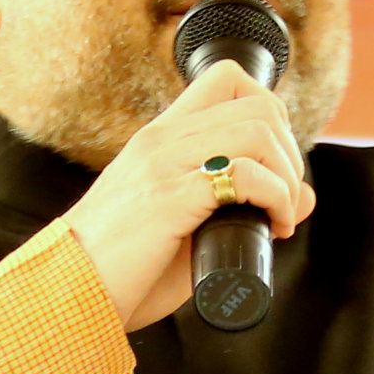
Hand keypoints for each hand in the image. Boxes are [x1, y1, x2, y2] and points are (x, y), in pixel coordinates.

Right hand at [59, 64, 316, 330]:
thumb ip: (235, 205)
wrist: (69, 295)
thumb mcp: (185, 224)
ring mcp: (163, 165)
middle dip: (291, 153)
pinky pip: (243, 175)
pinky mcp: (168, 199)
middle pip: (258, 104)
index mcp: (160, 137)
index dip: (272, 113)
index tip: (275, 163)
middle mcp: (161, 139)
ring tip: (281, 215)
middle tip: (285, 199)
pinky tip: (273, 228)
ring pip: (257, 132)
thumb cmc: (125, 268)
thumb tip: (304, 198)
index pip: (228, 79)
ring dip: (288, 177)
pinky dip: (277, 199)